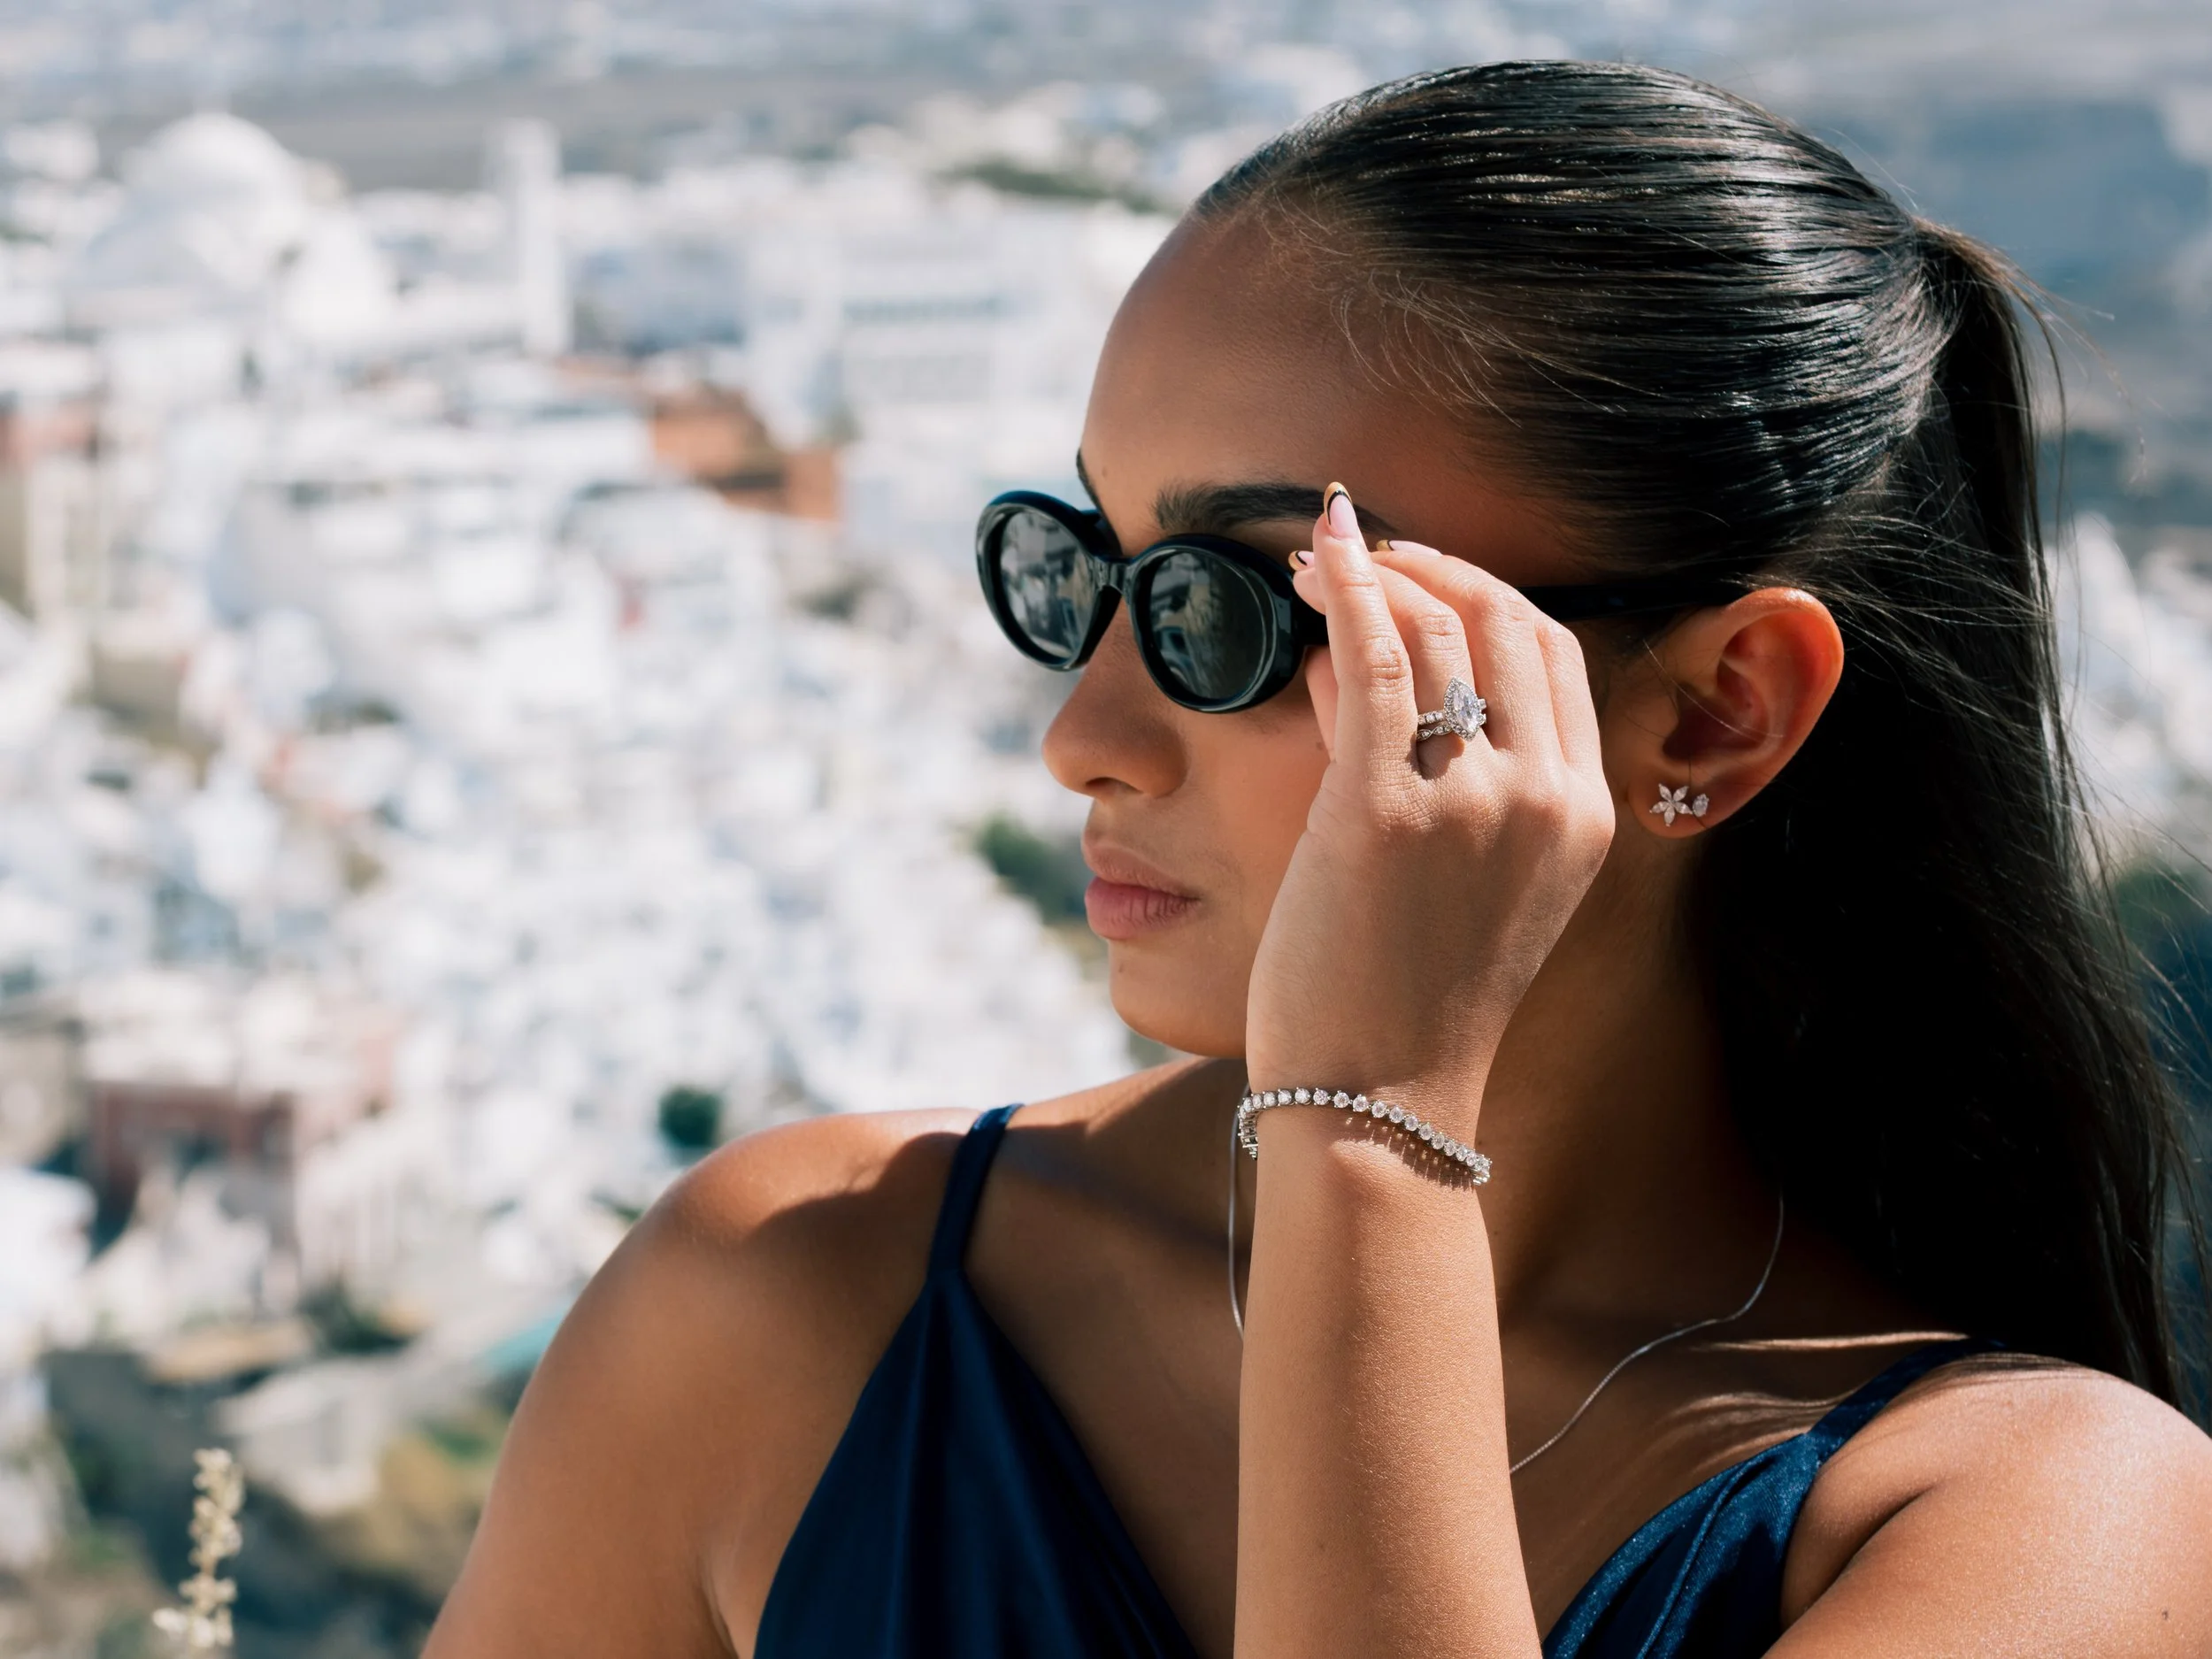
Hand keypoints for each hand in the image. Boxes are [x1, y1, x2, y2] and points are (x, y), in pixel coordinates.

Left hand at [1242, 486, 1614, 1133]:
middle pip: (1509, 624)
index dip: (1488, 598)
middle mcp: (1544, 798)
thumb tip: (1341, 673)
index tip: (1422, 576)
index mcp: (1582, 817)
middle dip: (1437, 568)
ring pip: (1438, 631)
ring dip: (1375, 575)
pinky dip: (1343, 592)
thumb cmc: (1402, 1002)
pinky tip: (1312, 560)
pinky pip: (1370, 661)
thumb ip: (1427, 776)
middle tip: (1368, 552)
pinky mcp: (1383, 813)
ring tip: (1314, 560)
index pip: (1555, 658)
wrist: (1376, 1106)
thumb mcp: (1460, 883)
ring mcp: (1471, 803)